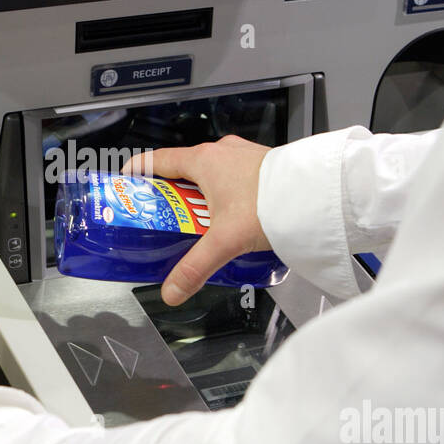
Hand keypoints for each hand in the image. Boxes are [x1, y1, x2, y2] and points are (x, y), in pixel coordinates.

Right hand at [122, 135, 271, 305]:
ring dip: (201, 196)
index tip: (128, 182)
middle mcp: (223, 153)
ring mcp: (245, 158)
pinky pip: (235, 179)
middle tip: (164, 217)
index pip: (158, 160)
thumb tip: (172, 290)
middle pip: (185, 171)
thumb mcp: (224, 241)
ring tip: (200, 224)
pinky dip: (226, 196)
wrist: (316, 195)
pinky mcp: (264, 168)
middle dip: (172, 194)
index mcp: (204, 160)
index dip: (140, 171)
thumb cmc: (271, 203)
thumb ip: (194, 267)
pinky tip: (233, 220)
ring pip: (212, 175)